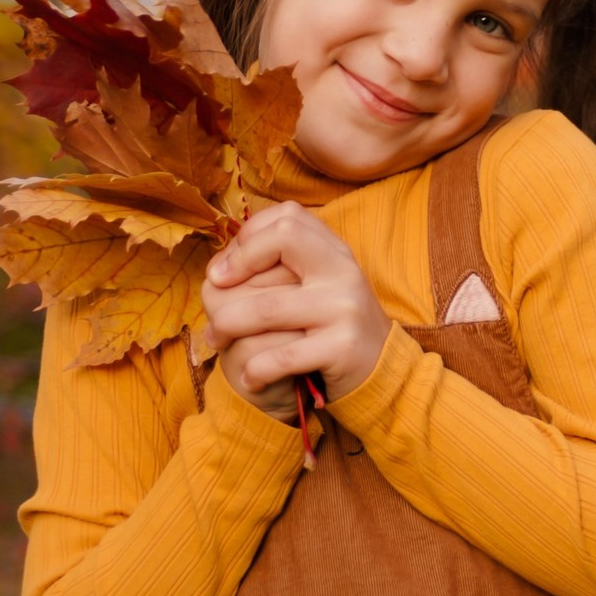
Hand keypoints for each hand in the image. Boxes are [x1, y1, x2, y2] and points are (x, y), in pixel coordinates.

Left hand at [200, 203, 390, 412]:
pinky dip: (255, 370)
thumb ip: (279, 266)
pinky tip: (249, 377)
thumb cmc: (332, 326)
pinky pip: (281, 355)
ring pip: (266, 307)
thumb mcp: (317, 285)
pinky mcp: (342, 347)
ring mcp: (345, 307)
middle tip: (214, 303)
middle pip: (281, 239)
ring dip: (227, 325)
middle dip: (234, 270)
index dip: (248, 239)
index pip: (286, 218)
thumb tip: (217, 269)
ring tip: (217, 340)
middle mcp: (343, 270)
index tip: (224, 271)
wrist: (381, 373)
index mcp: (334, 251)